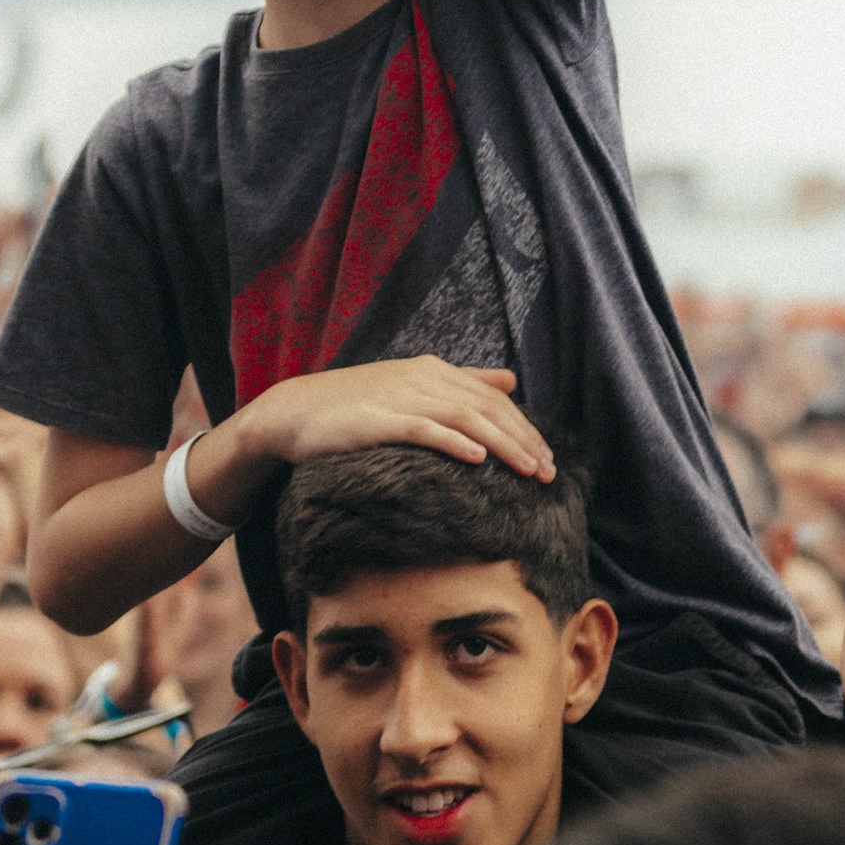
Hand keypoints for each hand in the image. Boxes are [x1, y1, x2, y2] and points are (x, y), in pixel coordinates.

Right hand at [235, 357, 553, 481]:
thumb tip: (509, 380)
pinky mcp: (379, 421)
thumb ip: (463, 381)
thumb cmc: (354, 406)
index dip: (525, 427)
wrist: (294, 413)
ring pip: (466, 419)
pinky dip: (455, 443)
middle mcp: (422, 378)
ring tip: (529, 471)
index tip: (549, 459)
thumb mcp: (412, 386)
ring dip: (503, 445)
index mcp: (433, 370)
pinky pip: (425, 430)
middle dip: (524, 440)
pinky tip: (478, 460)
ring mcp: (401, 398)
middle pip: (487, 409)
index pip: (493, 399)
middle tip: (550, 474)